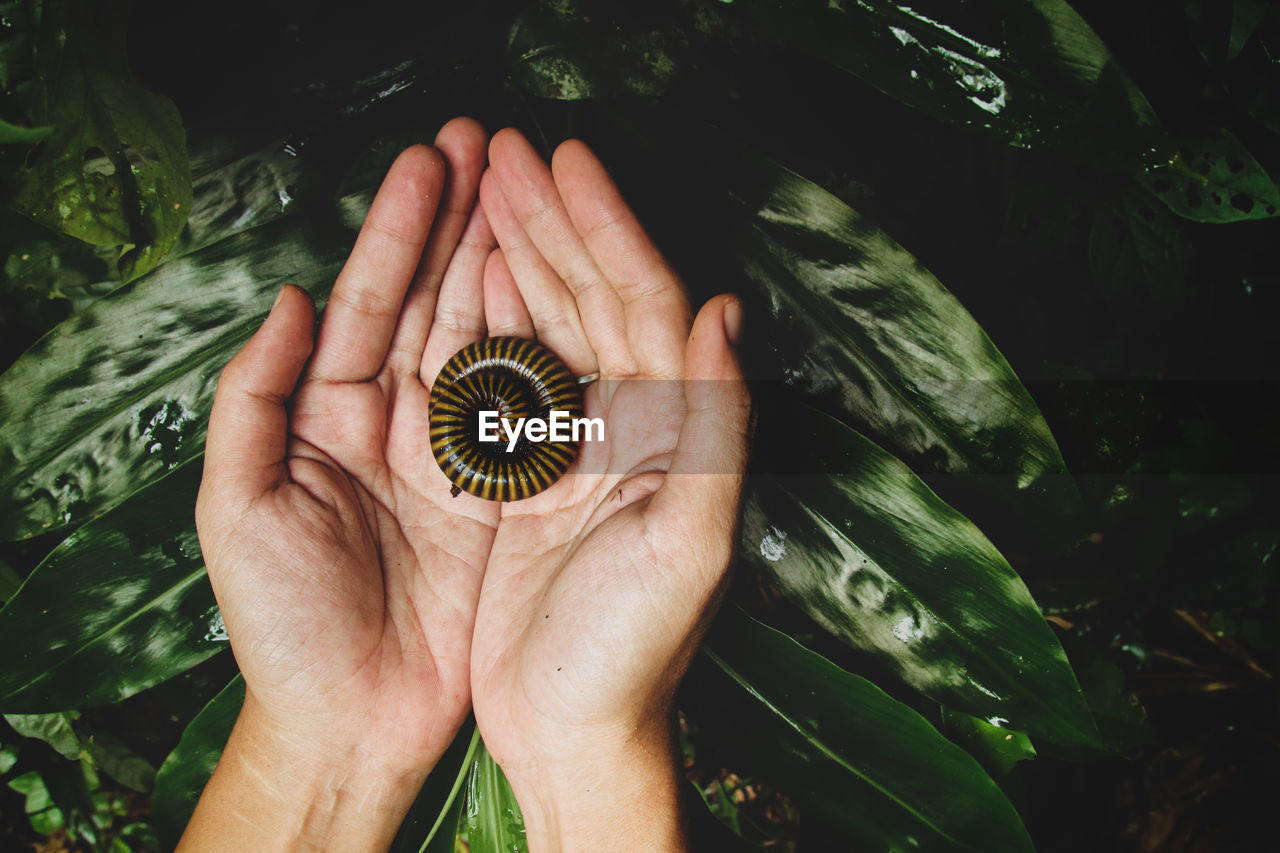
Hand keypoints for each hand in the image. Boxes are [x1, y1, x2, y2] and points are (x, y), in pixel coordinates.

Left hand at [183, 118, 496, 850]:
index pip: (370, 302)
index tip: (432, 161)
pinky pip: (526, 409)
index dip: (398, 229)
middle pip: (431, 302)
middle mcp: (395, 422)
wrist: (349, 721)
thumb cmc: (280, 624)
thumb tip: (292, 300)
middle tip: (491, 145)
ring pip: (484, 339)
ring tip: (529, 192)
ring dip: (504, 263)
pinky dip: (544, 348)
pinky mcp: (501, 494)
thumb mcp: (237, 510)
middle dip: (459, 222)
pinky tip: (560, 290)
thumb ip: (251, 402)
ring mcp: (453, 454)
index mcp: (327, 416)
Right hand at [471, 129, 750, 850]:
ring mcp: (576, 448)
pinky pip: (504, 380)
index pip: (645, 303)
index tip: (567, 162)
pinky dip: (486, 324)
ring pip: (548, 328)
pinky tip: (465, 280)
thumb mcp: (690, 541)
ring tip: (481, 188)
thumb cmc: (634, 652)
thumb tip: (726, 311)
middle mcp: (634, 427)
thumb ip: (716, 425)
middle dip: (554, 221)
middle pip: (594, 299)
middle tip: (504, 150)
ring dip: (519, 255)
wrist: (570, 733)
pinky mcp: (526, 478)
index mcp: (676, 430)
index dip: (608, 228)